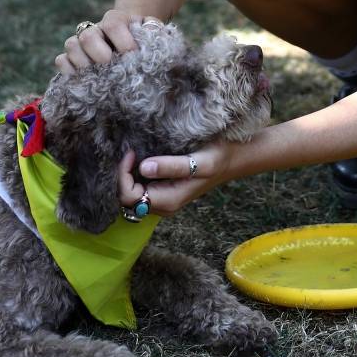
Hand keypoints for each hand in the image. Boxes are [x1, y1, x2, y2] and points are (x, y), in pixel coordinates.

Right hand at [55, 9, 145, 73]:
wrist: (130, 41)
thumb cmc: (142, 39)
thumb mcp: (151, 31)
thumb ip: (154, 30)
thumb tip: (152, 33)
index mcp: (115, 20)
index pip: (113, 25)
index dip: (123, 41)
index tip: (132, 54)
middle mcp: (95, 29)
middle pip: (87, 36)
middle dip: (98, 52)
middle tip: (109, 63)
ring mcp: (81, 43)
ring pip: (71, 45)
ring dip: (84, 63)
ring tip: (98, 75)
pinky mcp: (71, 58)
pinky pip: (61, 61)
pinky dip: (69, 70)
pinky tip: (84, 79)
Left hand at [119, 141, 234, 216]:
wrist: (233, 160)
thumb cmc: (218, 159)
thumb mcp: (199, 162)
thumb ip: (173, 166)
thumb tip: (144, 167)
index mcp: (169, 201)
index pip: (130, 197)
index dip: (124, 176)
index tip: (133, 154)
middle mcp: (163, 205)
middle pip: (127, 198)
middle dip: (124, 176)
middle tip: (132, 152)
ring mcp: (163, 199)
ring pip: (132, 194)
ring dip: (129, 175)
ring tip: (135, 154)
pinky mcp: (164, 191)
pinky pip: (141, 188)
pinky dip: (135, 175)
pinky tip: (141, 159)